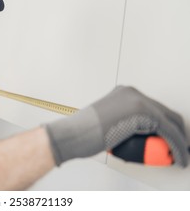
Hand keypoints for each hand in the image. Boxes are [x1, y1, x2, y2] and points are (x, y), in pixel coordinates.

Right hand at [45, 86, 188, 166]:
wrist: (72, 133)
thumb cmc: (83, 132)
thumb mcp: (107, 122)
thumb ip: (123, 123)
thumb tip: (134, 135)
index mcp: (124, 93)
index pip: (154, 108)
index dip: (167, 126)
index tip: (169, 140)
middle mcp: (133, 92)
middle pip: (166, 112)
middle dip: (177, 133)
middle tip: (178, 148)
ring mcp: (138, 100)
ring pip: (171, 122)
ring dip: (179, 141)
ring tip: (179, 155)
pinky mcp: (143, 112)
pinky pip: (169, 133)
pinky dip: (178, 147)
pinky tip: (178, 157)